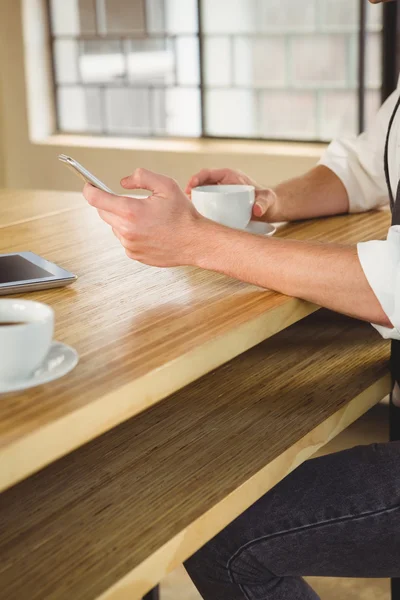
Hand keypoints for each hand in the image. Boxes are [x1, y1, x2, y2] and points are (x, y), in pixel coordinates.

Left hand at [83, 168, 207, 266]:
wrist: (196, 242)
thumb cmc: (183, 215)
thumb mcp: (166, 185)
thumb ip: (141, 177)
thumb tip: (123, 182)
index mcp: (131, 211)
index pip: (96, 199)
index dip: (89, 189)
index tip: (88, 185)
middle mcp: (126, 230)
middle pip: (103, 212)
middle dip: (110, 203)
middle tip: (127, 200)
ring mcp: (129, 245)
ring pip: (114, 226)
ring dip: (122, 219)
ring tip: (145, 217)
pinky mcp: (134, 254)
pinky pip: (124, 239)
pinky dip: (131, 232)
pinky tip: (149, 230)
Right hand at [185, 168, 277, 220]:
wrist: (269, 209)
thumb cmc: (268, 201)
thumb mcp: (267, 200)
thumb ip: (264, 203)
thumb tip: (257, 210)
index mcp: (229, 175)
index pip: (208, 173)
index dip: (196, 178)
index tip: (190, 187)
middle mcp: (222, 182)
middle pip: (201, 184)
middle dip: (190, 191)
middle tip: (185, 201)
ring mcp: (219, 193)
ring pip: (201, 193)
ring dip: (192, 200)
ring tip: (186, 209)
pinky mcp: (218, 202)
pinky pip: (205, 202)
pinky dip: (197, 207)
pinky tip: (193, 216)